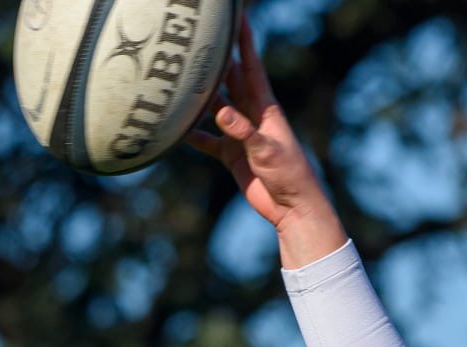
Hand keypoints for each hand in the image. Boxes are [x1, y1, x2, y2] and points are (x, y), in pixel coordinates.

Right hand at [188, 9, 344, 260]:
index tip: (235, 17)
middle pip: (228, 81)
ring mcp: (239, 134)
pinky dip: (192, 133)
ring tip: (176, 79)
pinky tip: (174, 126)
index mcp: (265, 107)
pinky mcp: (231, 154)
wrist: (292, 208)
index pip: (251, 66)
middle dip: (213, 61)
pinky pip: (206, 139)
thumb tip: (219, 111)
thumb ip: (243, 130)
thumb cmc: (289, 175)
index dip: (243, 41)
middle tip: (194, 41)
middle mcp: (250, 115)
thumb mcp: (267, 150)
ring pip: (213, 107)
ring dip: (197, 95)